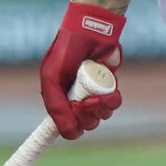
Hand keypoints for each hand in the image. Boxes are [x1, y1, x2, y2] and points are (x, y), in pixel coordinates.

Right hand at [40, 2, 124, 138]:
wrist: (91, 31)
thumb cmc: (67, 51)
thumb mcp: (52, 77)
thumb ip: (56, 106)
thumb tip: (69, 134)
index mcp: (59, 99)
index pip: (66, 127)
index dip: (71, 126)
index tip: (74, 116)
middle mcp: (75, 99)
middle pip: (86, 124)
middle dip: (88, 115)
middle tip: (87, 100)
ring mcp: (93, 94)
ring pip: (101, 116)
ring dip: (102, 108)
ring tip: (99, 95)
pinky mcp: (108, 87)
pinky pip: (113, 104)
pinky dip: (113, 99)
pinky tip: (110, 89)